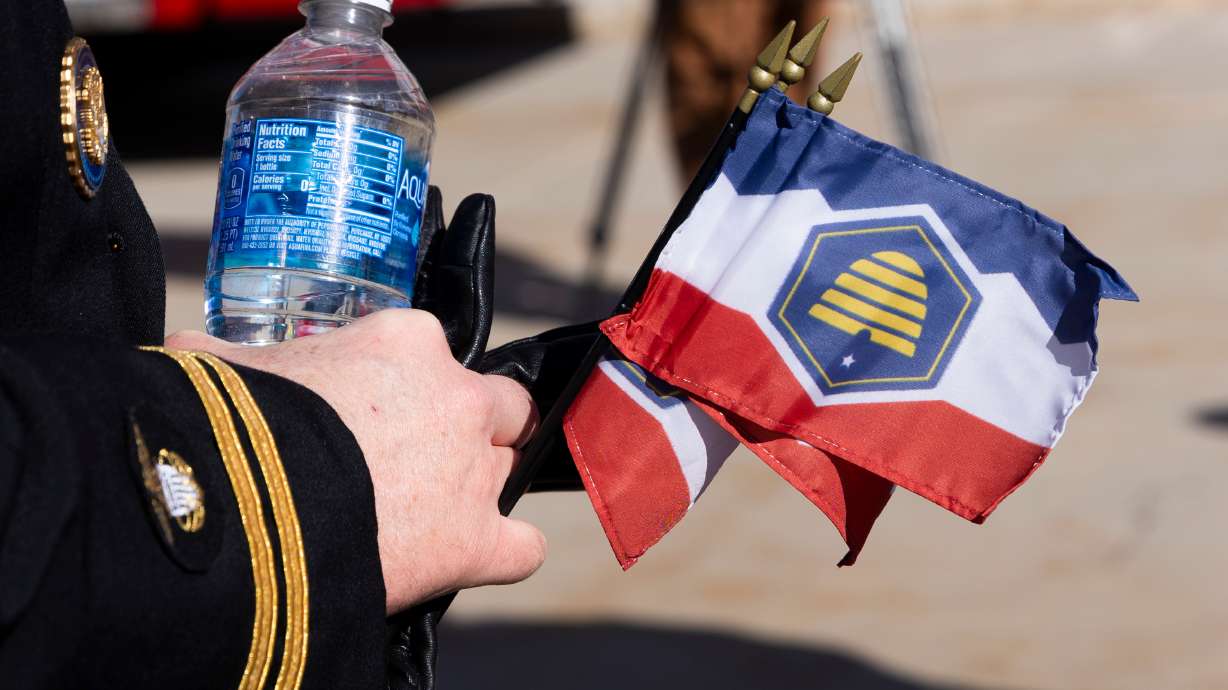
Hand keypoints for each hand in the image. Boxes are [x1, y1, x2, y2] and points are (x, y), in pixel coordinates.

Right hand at [165, 309, 545, 612]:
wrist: (244, 511)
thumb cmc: (232, 428)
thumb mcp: (225, 371)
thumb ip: (222, 356)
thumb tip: (184, 350)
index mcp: (406, 342)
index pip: (431, 353)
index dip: (409, 384)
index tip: (375, 407)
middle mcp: (457, 398)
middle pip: (496, 406)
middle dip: (467, 428)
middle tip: (416, 455)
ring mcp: (473, 471)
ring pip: (505, 471)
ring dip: (474, 488)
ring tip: (422, 513)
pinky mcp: (475, 541)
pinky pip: (522, 547)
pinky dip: (504, 552)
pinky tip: (473, 555)